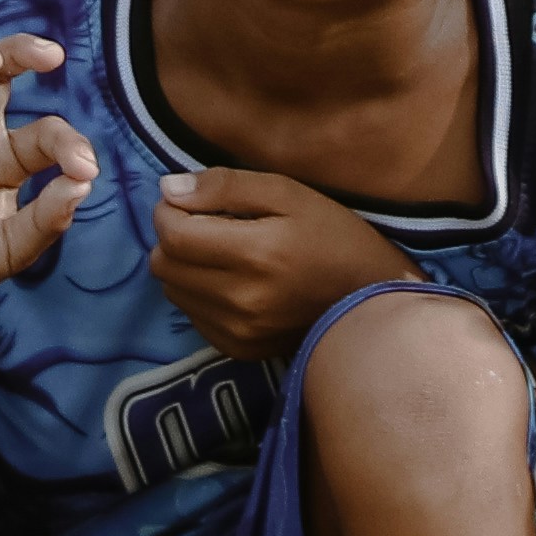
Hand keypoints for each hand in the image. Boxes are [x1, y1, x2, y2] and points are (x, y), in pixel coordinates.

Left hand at [144, 164, 417, 361]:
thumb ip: (226, 186)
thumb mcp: (290, 194)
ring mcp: (236, 330)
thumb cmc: (335, 238)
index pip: (173, 234)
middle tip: (204, 223)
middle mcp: (238, 299)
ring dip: (184, 266)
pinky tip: (231, 282)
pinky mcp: (237, 349)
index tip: (185, 199)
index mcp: (253, 254)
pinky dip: (200, 293)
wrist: (371, 303)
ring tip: (219, 252)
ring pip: (173, 290)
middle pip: (164, 264)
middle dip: (174, 236)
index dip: (168, 210)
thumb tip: (168, 188)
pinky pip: (192, 315)